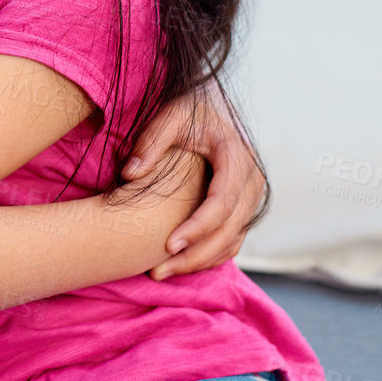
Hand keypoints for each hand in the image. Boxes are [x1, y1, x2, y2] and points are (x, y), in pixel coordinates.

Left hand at [124, 81, 266, 279]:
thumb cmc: (189, 111)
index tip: (168, 245)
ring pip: (233, 240)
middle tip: (159, 270)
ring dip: (200, 261)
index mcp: (236, 155)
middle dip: (196, 254)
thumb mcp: (170, 116)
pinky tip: (179, 264)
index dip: (197, 227)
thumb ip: (151, 141)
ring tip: (162, 272)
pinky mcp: (244, 207)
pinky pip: (232, 240)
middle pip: (230, 229)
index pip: (222, 201)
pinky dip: (210, 256)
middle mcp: (251, 178)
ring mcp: (251, 195)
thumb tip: (130, 173)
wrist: (212, 109)